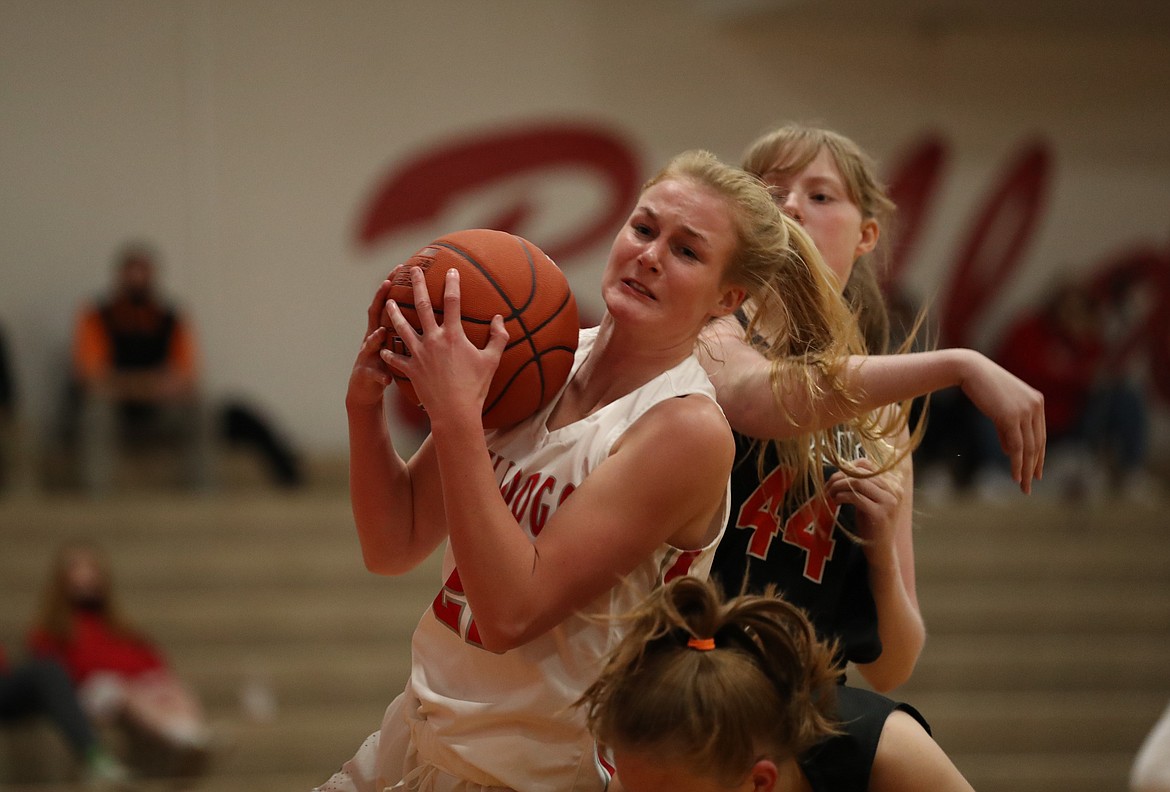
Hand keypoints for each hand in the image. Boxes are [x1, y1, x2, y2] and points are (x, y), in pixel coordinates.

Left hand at [382, 266, 506, 421]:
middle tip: (413, 270)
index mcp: (453, 335)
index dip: (452, 283)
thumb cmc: (476, 387)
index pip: (452, 302)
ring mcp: (419, 354)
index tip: (450, 270)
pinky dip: (388, 352)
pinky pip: (396, 359)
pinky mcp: (410, 370)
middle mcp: (433, 340)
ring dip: (394, 313)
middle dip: (417, 286)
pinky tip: (382, 346)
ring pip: (402, 328)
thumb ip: (498, 337)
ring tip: (389, 301)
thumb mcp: (492, 361)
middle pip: (422, 306)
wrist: (455, 412)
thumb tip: (500, 319)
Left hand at [826, 459, 902, 546]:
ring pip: (857, 482)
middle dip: (839, 478)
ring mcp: (889, 502)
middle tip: (827, 487)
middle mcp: (895, 490)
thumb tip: (842, 467)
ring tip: (830, 495)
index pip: (866, 463)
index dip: (845, 468)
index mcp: (894, 483)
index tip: (834, 478)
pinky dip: (841, 497)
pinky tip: (836, 502)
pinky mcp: (880, 514)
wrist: (881, 550)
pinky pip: (855, 497)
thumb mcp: (871, 499)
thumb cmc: (873, 524)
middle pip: (859, 473)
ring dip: (838, 487)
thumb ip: (863, 484)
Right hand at [959, 352, 1045, 492]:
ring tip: (1022, 486)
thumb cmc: (982, 386)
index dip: (1039, 456)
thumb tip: (1010, 450)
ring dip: (1025, 469)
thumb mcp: (999, 407)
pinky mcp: (1011, 416)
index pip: (1040, 435)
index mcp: (1036, 401)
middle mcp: (1035, 406)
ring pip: (1029, 448)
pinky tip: (1014, 475)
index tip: (1036, 472)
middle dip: (1033, 467)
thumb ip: (1007, 428)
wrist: (969, 370)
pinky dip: (1016, 463)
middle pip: (1037, 444)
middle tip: (1029, 485)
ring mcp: (1025, 411)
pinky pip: (1016, 446)